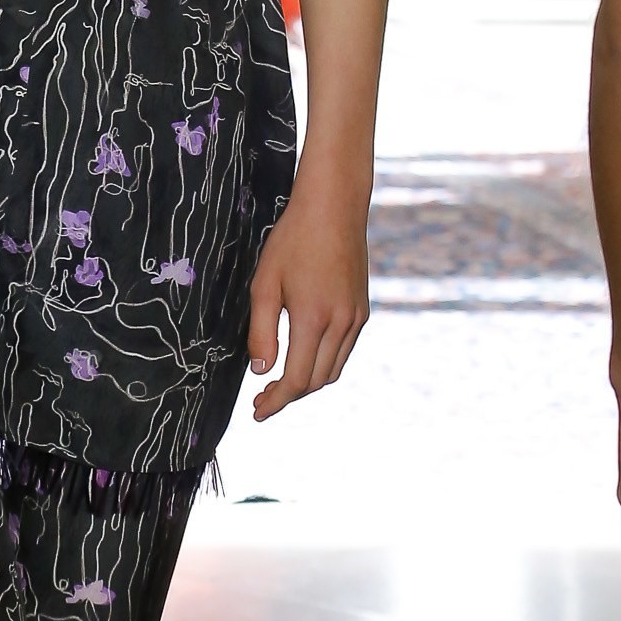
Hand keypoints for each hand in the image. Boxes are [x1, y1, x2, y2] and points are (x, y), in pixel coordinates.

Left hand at [246, 178, 369, 420]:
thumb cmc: (293, 241)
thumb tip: (261, 371)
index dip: (276, 401)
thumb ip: (261, 332)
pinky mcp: (363, 310)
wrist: (334, 208)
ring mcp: (356, 318)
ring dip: (307, 383)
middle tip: (262, 399)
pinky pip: (344, 351)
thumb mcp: (264, 284)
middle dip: (289, 396)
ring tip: (280, 383)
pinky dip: (323, 364)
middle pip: (317, 381)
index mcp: (314, 319)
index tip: (257, 412)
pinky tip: (303, 357)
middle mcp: (341, 324)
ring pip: (333, 370)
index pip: (297, 379)